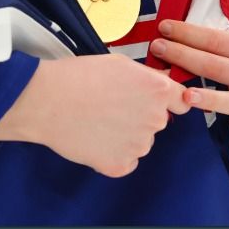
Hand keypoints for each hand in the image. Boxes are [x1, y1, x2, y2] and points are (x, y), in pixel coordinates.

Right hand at [0, 54, 190, 177]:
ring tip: (96, 120)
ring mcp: (139, 146)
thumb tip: (161, 84)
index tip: (153, 101)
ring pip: (140, 142)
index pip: (182, 100)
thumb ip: (147, 77)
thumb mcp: (120, 63)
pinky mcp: (121, 165)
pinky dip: (113, 153)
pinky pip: (125, 161)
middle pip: (157, 121)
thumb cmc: (79, 76)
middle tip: (110, 106)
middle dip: (140, 115)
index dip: (167, 99)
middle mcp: (156, 119)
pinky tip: (94, 138)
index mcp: (158, 90)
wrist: (47, 100)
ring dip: (125, 135)